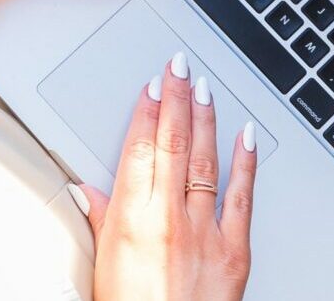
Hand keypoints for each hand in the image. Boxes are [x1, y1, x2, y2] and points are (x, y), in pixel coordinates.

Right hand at [75, 55, 257, 300]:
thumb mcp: (103, 266)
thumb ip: (101, 221)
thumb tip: (87, 188)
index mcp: (132, 220)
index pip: (139, 148)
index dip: (146, 111)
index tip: (150, 86)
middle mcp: (169, 219)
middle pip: (173, 144)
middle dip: (175, 99)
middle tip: (178, 67)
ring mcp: (205, 233)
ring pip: (206, 160)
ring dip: (205, 118)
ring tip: (203, 87)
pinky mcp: (235, 251)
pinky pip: (242, 196)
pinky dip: (246, 162)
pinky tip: (247, 135)